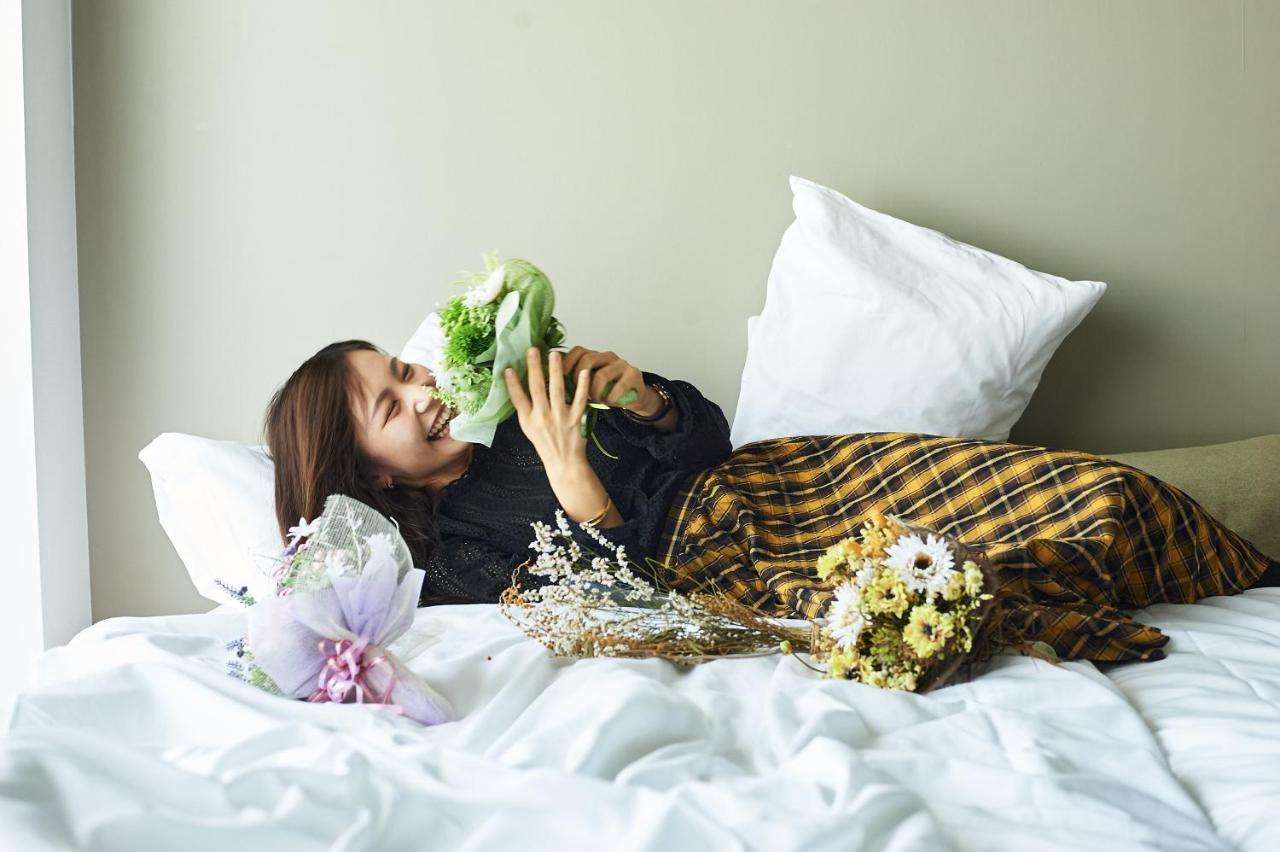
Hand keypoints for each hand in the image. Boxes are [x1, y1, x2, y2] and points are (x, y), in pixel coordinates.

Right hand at [504, 346, 590, 474]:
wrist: (563, 463)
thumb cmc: (545, 442)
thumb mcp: (528, 427)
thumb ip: (524, 407)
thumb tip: (517, 383)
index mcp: (528, 420)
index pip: (517, 398)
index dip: (511, 383)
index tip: (508, 367)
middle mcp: (542, 417)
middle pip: (537, 389)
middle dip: (534, 368)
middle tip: (532, 350)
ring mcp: (560, 418)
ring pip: (557, 390)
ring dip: (556, 371)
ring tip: (554, 354)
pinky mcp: (576, 420)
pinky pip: (580, 399)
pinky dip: (583, 386)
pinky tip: (583, 372)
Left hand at [559, 346, 655, 414]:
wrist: (634, 397)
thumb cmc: (607, 391)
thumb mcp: (590, 383)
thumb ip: (576, 379)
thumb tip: (552, 384)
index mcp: (595, 356)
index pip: (578, 350)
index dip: (567, 361)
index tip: (559, 374)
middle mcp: (607, 356)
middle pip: (588, 359)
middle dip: (579, 377)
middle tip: (578, 392)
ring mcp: (621, 364)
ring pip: (602, 375)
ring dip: (596, 392)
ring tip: (596, 400)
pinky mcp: (633, 374)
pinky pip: (618, 386)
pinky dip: (611, 397)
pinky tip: (610, 401)